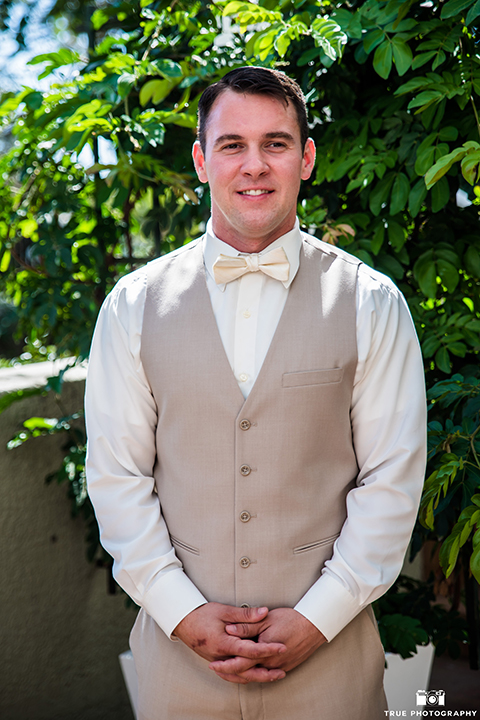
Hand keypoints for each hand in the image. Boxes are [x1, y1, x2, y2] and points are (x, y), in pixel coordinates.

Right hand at [173, 602, 286, 683]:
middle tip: (282, 671)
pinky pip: (232, 674)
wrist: (182, 621)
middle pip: (246, 670)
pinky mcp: (216, 662)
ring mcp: (217, 662)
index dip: (268, 649)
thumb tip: (265, 612)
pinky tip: (253, 674)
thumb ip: (245, 614)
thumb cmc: (202, 614)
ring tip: (272, 675)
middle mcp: (221, 657)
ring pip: (239, 676)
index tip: (282, 647)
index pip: (250, 650)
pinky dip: (244, 676)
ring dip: (257, 677)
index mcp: (223, 643)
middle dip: (266, 672)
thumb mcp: (224, 610)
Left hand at [209, 607, 325, 679]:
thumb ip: (246, 626)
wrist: (314, 626)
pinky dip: (257, 673)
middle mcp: (270, 663)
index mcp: (263, 651)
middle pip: (246, 673)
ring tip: (230, 671)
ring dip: (243, 674)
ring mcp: (279, 667)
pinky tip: (251, 670)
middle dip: (230, 673)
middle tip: (217, 670)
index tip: (213, 664)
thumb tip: (229, 629)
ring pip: (257, 675)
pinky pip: (268, 674)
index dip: (225, 665)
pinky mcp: (286, 667)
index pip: (239, 663)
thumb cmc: (290, 619)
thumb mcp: (265, 619)